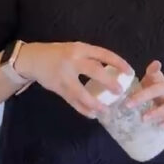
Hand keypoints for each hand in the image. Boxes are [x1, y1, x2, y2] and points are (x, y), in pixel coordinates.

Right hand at [15, 42, 132, 118]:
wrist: (33, 59)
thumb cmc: (58, 54)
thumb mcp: (74, 49)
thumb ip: (90, 59)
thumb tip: (112, 72)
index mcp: (80, 48)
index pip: (103, 54)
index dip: (118, 63)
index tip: (130, 72)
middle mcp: (72, 60)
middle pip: (94, 71)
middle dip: (109, 82)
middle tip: (120, 92)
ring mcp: (64, 76)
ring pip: (81, 91)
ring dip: (94, 102)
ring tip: (105, 110)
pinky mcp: (58, 88)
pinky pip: (72, 101)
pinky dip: (83, 109)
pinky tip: (92, 115)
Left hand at [128, 61, 163, 128]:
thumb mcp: (158, 84)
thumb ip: (151, 76)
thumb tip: (155, 62)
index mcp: (163, 84)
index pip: (154, 78)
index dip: (145, 80)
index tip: (130, 88)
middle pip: (158, 90)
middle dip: (143, 96)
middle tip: (128, 104)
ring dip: (157, 111)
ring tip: (143, 118)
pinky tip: (160, 125)